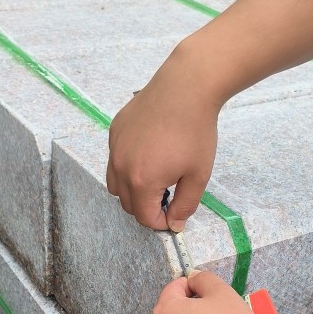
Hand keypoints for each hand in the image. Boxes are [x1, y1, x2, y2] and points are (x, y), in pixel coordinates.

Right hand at [106, 42, 220, 231]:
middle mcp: (121, 167)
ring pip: (115, 185)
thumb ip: (184, 205)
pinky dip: (127, 167)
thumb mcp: (198, 175)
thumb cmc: (196, 132)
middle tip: (169, 196)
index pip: (145, 218)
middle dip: (147, 208)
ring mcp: (115, 148)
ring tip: (156, 179)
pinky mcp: (114, 131)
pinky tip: (150, 154)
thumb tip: (173, 225)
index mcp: (141, 181)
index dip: (161, 222)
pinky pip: (114, 160)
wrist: (186, 88)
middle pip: (128, 205)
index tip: (174, 215)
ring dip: (132, 191)